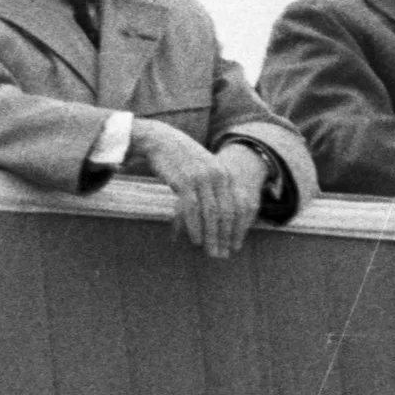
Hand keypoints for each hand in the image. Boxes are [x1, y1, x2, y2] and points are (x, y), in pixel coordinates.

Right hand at [130, 119, 258, 257]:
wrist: (158, 139)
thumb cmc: (178, 157)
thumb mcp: (201, 168)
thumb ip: (212, 185)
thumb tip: (216, 209)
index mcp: (224, 173)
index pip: (237, 207)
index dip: (236, 229)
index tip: (234, 246)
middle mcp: (217, 176)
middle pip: (226, 213)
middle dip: (225, 237)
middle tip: (223, 254)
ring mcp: (201, 178)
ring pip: (211, 213)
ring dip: (211, 236)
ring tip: (210, 252)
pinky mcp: (184, 181)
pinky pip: (192, 209)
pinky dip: (195, 226)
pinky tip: (195, 239)